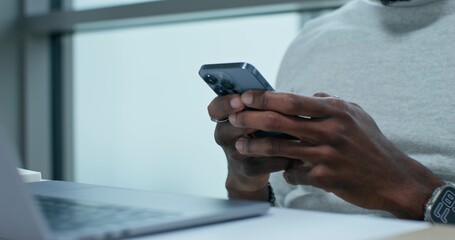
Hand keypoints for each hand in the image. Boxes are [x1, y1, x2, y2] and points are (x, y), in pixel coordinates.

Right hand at [207, 94, 298, 199]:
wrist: (248, 171)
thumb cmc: (254, 134)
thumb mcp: (251, 118)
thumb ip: (258, 105)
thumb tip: (279, 95)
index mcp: (223, 118)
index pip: (215, 108)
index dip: (226, 104)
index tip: (240, 100)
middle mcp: (224, 136)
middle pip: (236, 123)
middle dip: (256, 117)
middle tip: (275, 113)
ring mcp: (235, 154)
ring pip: (255, 143)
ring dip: (277, 137)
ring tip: (297, 132)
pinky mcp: (249, 170)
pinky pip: (270, 161)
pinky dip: (287, 157)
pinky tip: (301, 154)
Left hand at [229, 90, 443, 218]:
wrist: (392, 178)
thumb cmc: (371, 143)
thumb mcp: (355, 114)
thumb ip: (328, 103)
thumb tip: (307, 95)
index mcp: (334, 111)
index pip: (290, 99)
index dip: (264, 98)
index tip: (245, 97)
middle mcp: (329, 131)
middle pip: (278, 121)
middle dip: (250, 119)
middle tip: (234, 118)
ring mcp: (325, 155)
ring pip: (279, 148)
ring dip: (255, 147)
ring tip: (241, 145)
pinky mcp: (323, 178)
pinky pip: (293, 173)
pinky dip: (285, 171)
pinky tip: (283, 170)